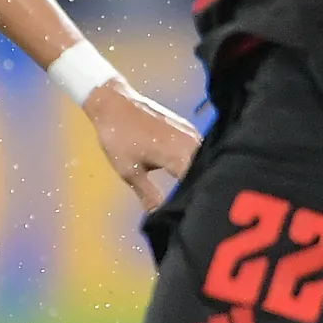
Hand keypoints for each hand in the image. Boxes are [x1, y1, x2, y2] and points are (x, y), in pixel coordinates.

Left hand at [80, 79, 198, 211]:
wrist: (113, 103)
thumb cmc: (119, 138)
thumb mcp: (130, 172)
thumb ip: (150, 196)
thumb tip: (161, 219)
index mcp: (180, 156)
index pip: (202, 184)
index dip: (204, 201)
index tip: (204, 215)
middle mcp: (193, 144)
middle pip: (210, 172)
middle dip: (208, 190)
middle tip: (205, 210)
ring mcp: (193, 134)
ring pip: (208, 161)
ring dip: (206, 177)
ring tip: (203, 198)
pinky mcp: (189, 129)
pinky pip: (201, 151)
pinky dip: (200, 165)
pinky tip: (196, 178)